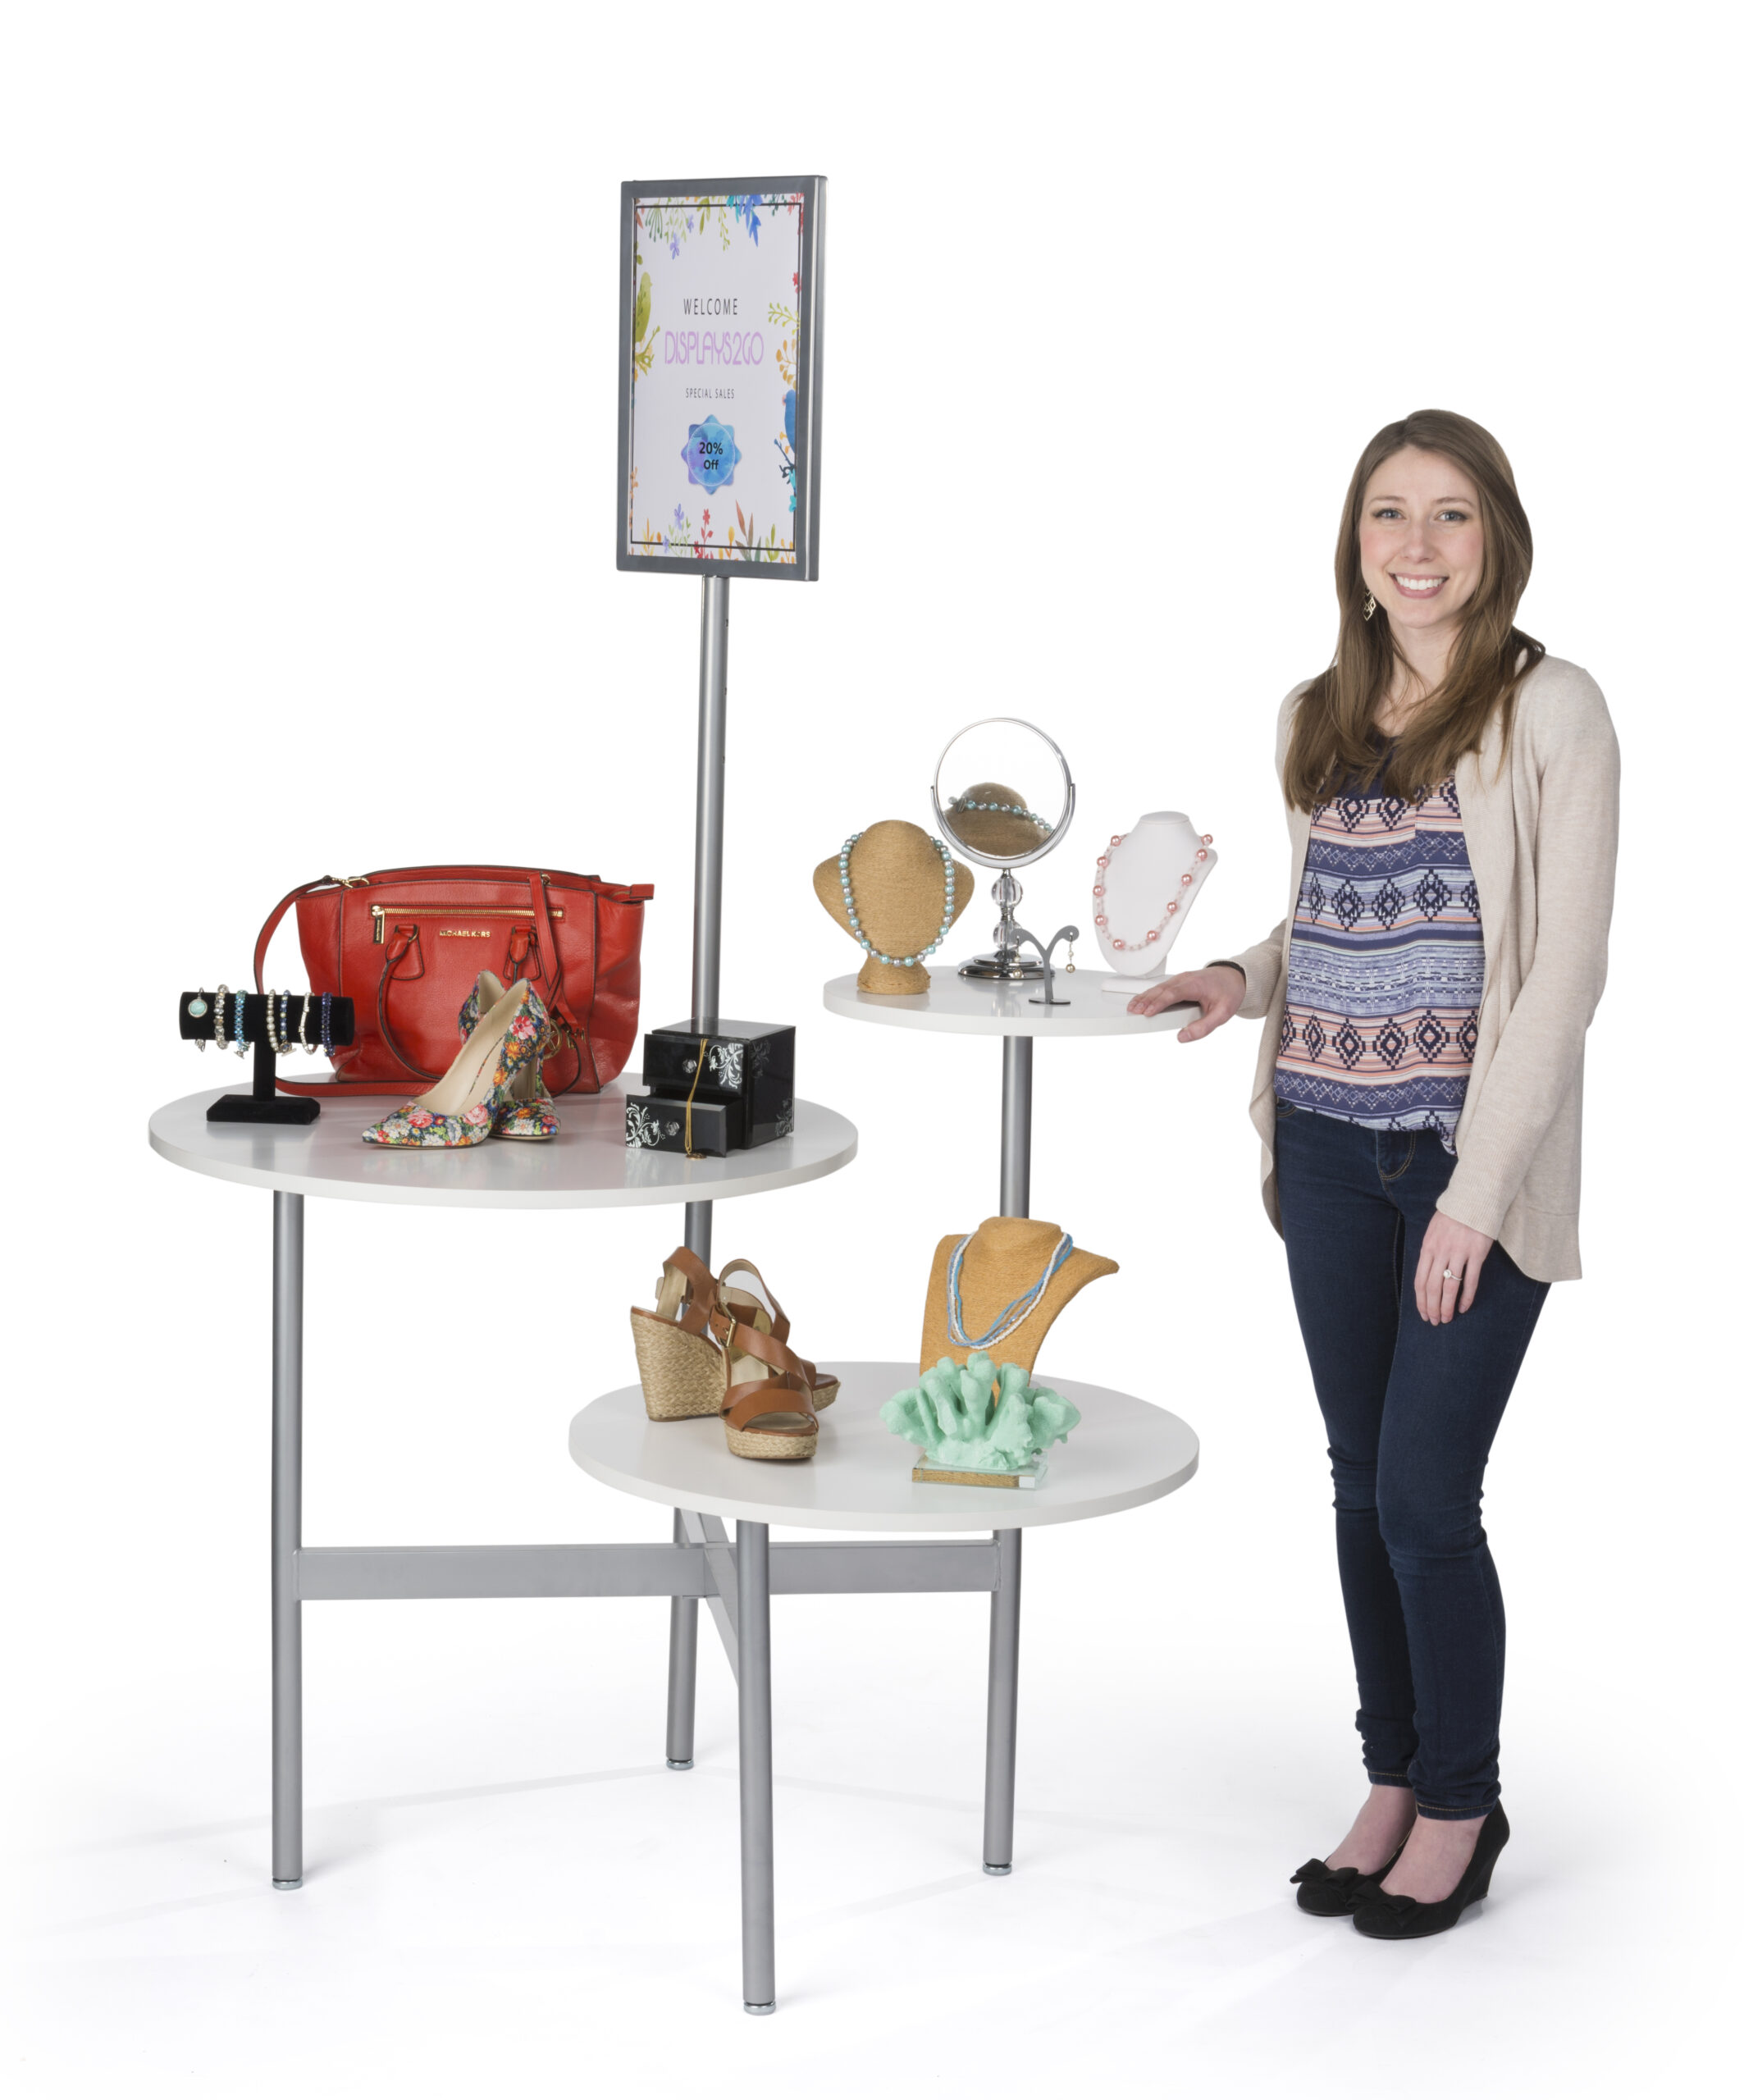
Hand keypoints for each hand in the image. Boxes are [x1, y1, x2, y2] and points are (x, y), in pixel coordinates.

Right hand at [1127, 964, 1244, 1041]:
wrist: (1234, 977)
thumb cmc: (1228, 992)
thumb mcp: (1223, 1014)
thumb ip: (1203, 1027)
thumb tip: (1183, 1036)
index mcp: (1195, 985)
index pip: (1173, 993)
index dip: (1159, 1003)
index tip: (1147, 1013)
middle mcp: (1185, 979)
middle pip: (1161, 990)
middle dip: (1145, 1001)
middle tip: (1133, 1012)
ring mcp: (1179, 979)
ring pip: (1158, 988)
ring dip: (1143, 998)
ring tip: (1131, 1009)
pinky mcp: (1176, 983)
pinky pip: (1159, 988)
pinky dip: (1148, 995)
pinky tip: (1139, 1002)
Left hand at [1415, 1210, 1494, 1323]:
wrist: (1474, 1198)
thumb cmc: (1453, 1216)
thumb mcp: (1433, 1231)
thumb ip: (1430, 1251)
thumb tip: (1427, 1273)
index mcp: (1427, 1247)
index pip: (1420, 1280)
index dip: (1420, 1300)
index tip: (1422, 1313)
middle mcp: (1441, 1251)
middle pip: (1432, 1287)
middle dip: (1431, 1308)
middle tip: (1434, 1321)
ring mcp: (1459, 1252)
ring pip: (1449, 1287)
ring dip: (1447, 1306)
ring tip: (1447, 1319)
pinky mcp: (1477, 1253)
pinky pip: (1471, 1280)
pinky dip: (1466, 1297)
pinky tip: (1464, 1308)